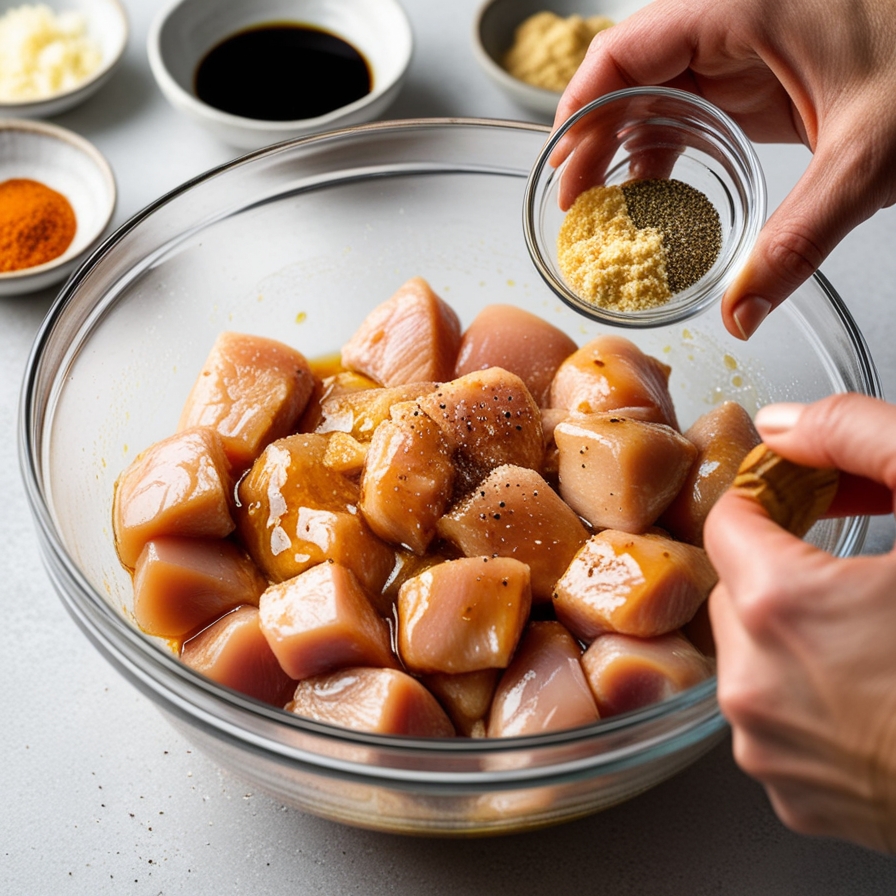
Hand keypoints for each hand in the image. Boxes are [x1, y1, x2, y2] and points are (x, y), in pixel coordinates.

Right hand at [552, 0, 895, 339]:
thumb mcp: (866, 158)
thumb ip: (798, 240)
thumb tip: (740, 316)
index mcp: (743, 8)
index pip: (624, 50)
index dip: (578, 108)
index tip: (558, 167)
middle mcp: (735, 21)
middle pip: (630, 75)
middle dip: (594, 139)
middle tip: (575, 206)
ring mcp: (749, 49)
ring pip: (658, 94)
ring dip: (626, 150)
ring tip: (604, 210)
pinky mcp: (765, 79)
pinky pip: (695, 111)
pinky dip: (668, 153)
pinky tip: (656, 196)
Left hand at [703, 393, 895, 851]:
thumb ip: (862, 438)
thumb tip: (785, 423)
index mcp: (778, 604)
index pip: (727, 519)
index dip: (770, 500)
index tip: (804, 500)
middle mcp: (752, 683)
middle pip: (734, 588)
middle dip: (779, 568)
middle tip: (848, 573)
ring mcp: (769, 749)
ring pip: (750, 656)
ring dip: (791, 635)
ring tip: (870, 639)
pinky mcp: (794, 800)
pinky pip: (773, 721)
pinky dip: (805, 700)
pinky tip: (870, 697)